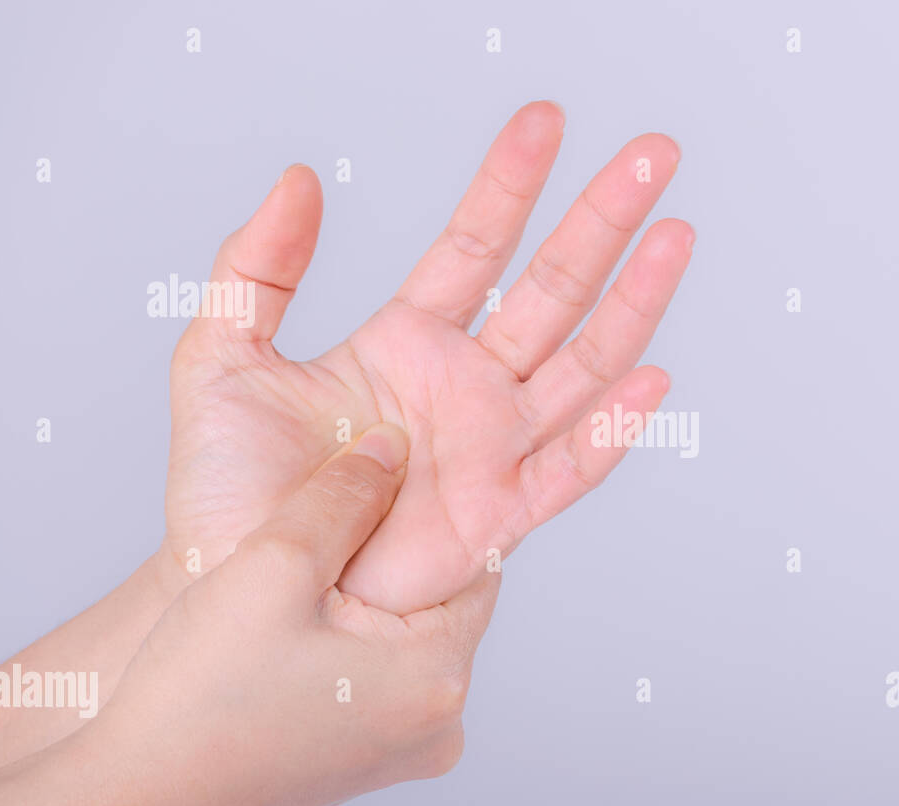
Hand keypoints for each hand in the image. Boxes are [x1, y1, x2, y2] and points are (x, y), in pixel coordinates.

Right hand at [0, 425, 498, 805]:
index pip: (477, 564)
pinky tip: (302, 631)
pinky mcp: (374, 762)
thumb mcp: (276, 564)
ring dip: (373, 602)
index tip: (390, 487)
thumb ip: (346, 495)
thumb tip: (394, 446)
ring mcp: (410, 751)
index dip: (432, 515)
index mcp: (438, 677)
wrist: (132, 792)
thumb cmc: (198, 692)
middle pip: (444, 603)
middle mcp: (443, 725)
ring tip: (313, 580)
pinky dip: (357, 646)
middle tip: (340, 526)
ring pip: (412, 639)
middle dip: (398, 560)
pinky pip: (387, 679)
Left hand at [166, 101, 691, 613]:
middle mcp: (466, 389)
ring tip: (675, 238)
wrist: (247, 590)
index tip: (546, 121)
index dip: (512, 183)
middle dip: (604, 220)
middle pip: (552, 289)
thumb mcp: (223, 358)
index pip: (476, 246)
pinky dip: (612, 429)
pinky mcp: (501, 517)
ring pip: (581, 364)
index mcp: (409, 344)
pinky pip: (569, 469)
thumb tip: (296, 179)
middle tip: (653, 155)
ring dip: (633, 302)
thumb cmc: (232, 496)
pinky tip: (651, 379)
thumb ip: (256, 267)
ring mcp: (492, 449)